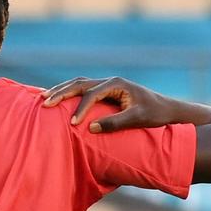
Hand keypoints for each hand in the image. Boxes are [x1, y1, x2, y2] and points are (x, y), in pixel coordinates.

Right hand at [40, 76, 176, 132]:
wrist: (166, 108)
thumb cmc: (154, 113)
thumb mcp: (137, 119)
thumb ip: (115, 123)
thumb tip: (91, 128)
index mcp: (116, 84)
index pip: (92, 94)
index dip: (81, 108)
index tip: (73, 124)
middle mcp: (109, 81)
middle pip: (79, 84)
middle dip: (61, 93)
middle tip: (45, 102)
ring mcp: (107, 85)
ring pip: (78, 84)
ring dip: (61, 90)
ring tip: (43, 97)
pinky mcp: (106, 91)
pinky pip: (83, 89)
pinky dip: (69, 93)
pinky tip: (57, 98)